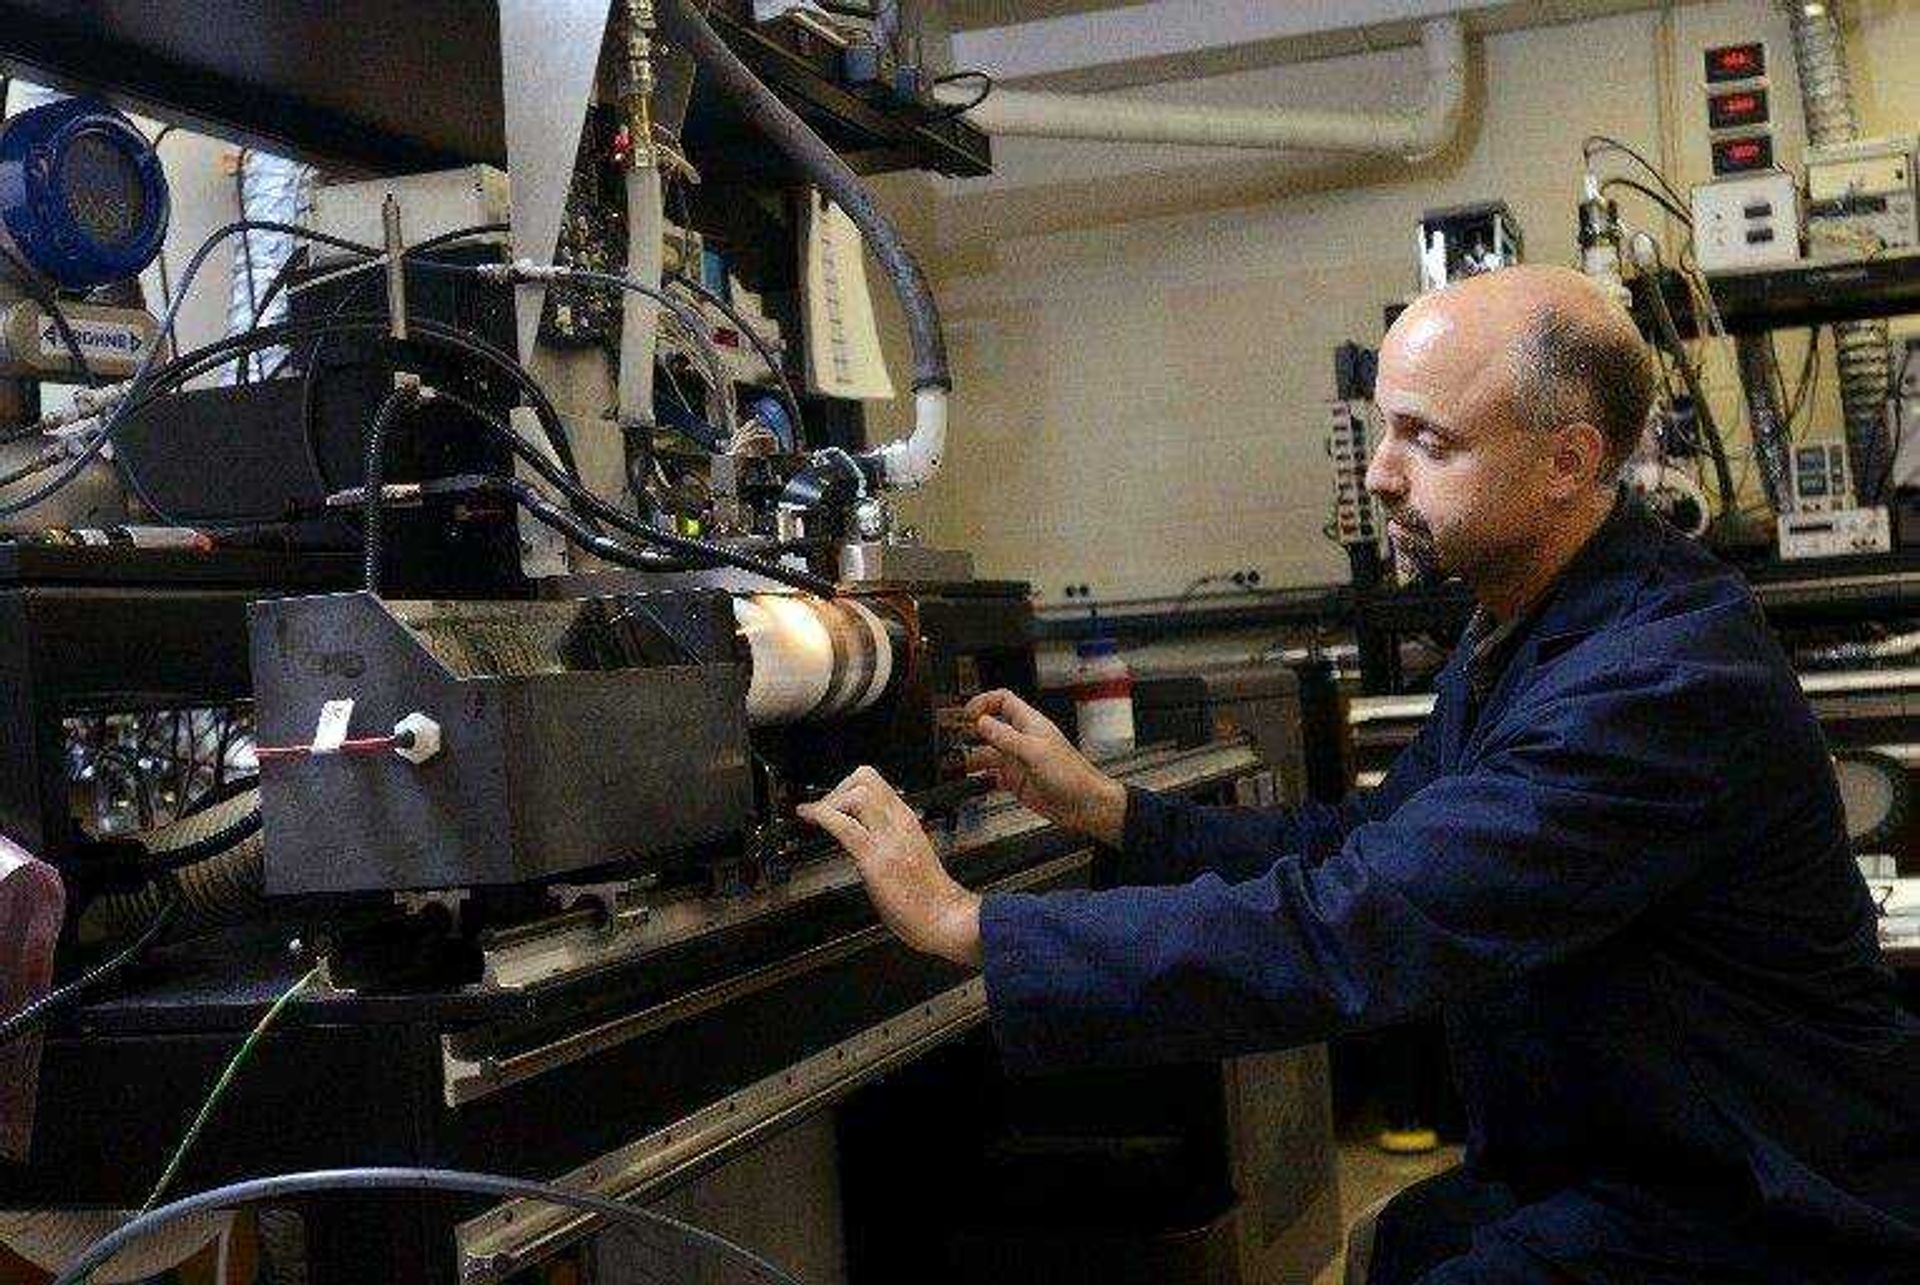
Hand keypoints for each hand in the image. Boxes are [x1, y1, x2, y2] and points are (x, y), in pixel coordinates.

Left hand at [797, 766, 982, 967]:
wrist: (945, 917)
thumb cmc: (929, 895)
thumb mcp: (908, 853)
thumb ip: (888, 839)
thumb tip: (862, 834)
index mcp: (906, 820)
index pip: (876, 783)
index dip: (848, 786)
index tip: (833, 800)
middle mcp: (899, 822)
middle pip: (865, 777)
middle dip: (838, 788)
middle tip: (826, 809)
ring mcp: (888, 838)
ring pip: (856, 794)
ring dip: (829, 801)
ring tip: (817, 816)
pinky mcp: (876, 859)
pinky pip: (844, 826)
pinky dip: (819, 815)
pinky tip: (808, 816)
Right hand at [961, 690, 1127, 846]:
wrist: (1084, 806)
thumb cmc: (1071, 775)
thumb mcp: (1034, 751)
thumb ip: (1005, 737)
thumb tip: (982, 722)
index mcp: (1029, 724)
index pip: (1003, 700)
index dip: (984, 702)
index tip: (968, 715)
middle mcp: (1021, 740)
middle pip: (990, 726)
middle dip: (971, 730)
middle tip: (952, 737)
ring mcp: (1018, 761)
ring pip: (987, 753)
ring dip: (971, 756)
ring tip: (955, 763)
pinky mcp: (1016, 781)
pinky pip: (992, 775)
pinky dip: (980, 777)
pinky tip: (972, 780)